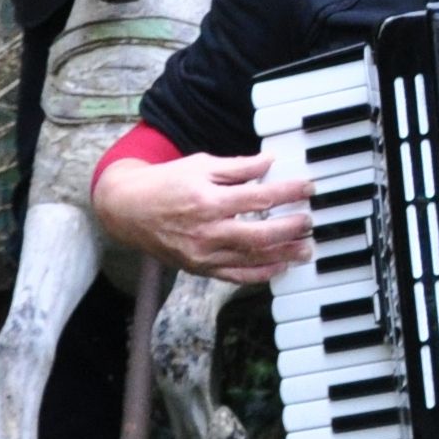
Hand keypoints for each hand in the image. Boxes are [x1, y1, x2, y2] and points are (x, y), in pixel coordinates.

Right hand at [93, 153, 314, 282]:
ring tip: (305, 249)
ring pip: (250, 260)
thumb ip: (237, 167)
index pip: (258, 197)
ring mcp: (202, 254)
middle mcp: (206, 230)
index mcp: (207, 199)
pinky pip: (235, 276)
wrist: (128, 210)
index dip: (287, 192)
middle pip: (258, 234)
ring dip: (282, 255)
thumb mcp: (200, 165)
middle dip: (290, 229)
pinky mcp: (199, 269)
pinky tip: (279, 268)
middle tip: (310, 222)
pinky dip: (259, 274)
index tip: (308, 188)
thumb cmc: (165, 183)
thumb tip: (269, 161)